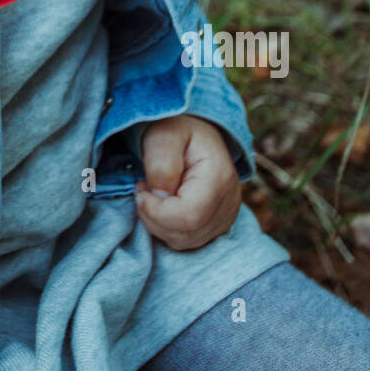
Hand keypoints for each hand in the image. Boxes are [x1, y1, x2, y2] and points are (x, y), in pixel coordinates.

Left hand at [134, 114, 240, 249]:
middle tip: (144, 188)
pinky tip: (163, 204)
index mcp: (219, 177)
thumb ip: (161, 162)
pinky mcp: (217, 224)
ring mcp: (226, 216)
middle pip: (186, 233)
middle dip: (153, 217)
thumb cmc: (177, 129)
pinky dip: (167, 227)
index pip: (189, 216)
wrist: (195, 132)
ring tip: (153, 192)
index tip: (140, 189)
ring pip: (184, 241)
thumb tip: (160, 196)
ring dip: (158, 222)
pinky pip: (187, 240)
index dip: (156, 211)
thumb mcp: (163, 133)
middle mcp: (229, 202)